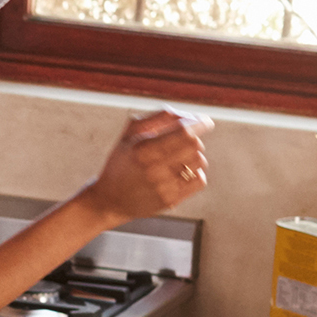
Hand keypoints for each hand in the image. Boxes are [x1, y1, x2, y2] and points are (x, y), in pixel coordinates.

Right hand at [86, 110, 210, 223]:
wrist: (110, 200)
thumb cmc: (122, 162)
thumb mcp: (130, 134)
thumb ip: (157, 118)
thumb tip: (188, 116)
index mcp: (143, 148)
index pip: (184, 133)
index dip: (200, 124)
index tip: (206, 121)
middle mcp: (154, 169)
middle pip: (195, 146)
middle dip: (194, 139)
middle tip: (185, 141)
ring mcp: (164, 187)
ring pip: (200, 162)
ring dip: (195, 156)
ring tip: (180, 158)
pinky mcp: (171, 200)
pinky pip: (200, 181)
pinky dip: (196, 173)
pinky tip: (183, 172)